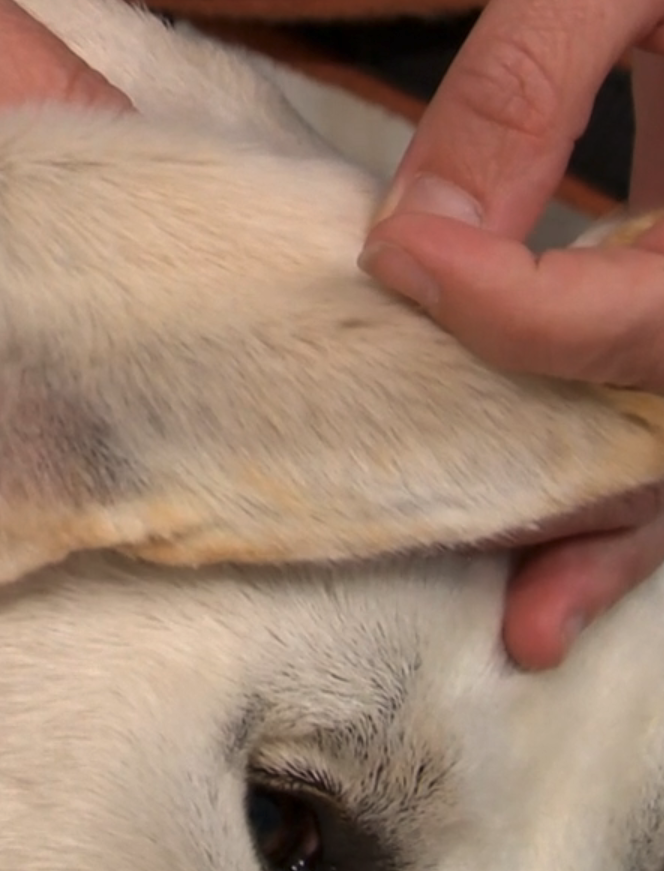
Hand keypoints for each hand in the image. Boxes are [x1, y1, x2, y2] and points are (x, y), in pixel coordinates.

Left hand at [360, 0, 663, 669]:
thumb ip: (528, 82)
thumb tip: (411, 236)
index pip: (648, 318)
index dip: (514, 309)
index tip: (397, 258)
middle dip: (577, 491)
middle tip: (471, 549)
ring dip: (611, 530)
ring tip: (533, 621)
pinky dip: (626, 492)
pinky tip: (563, 575)